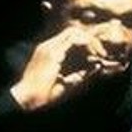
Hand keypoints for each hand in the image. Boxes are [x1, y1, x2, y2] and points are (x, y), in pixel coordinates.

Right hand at [10, 24, 127, 110]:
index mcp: (51, 53)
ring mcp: (49, 48)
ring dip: (89, 41)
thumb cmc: (45, 96)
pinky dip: (86, 44)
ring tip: (100, 54)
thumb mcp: (67, 83)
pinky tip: (93, 54)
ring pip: (74, 32)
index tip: (99, 54)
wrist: (29, 100)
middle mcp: (49, 47)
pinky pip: (73, 39)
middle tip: (102, 53)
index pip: (71, 38)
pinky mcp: (51, 53)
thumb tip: (97, 66)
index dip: (87, 43)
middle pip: (73, 32)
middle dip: (90, 40)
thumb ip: (80, 74)